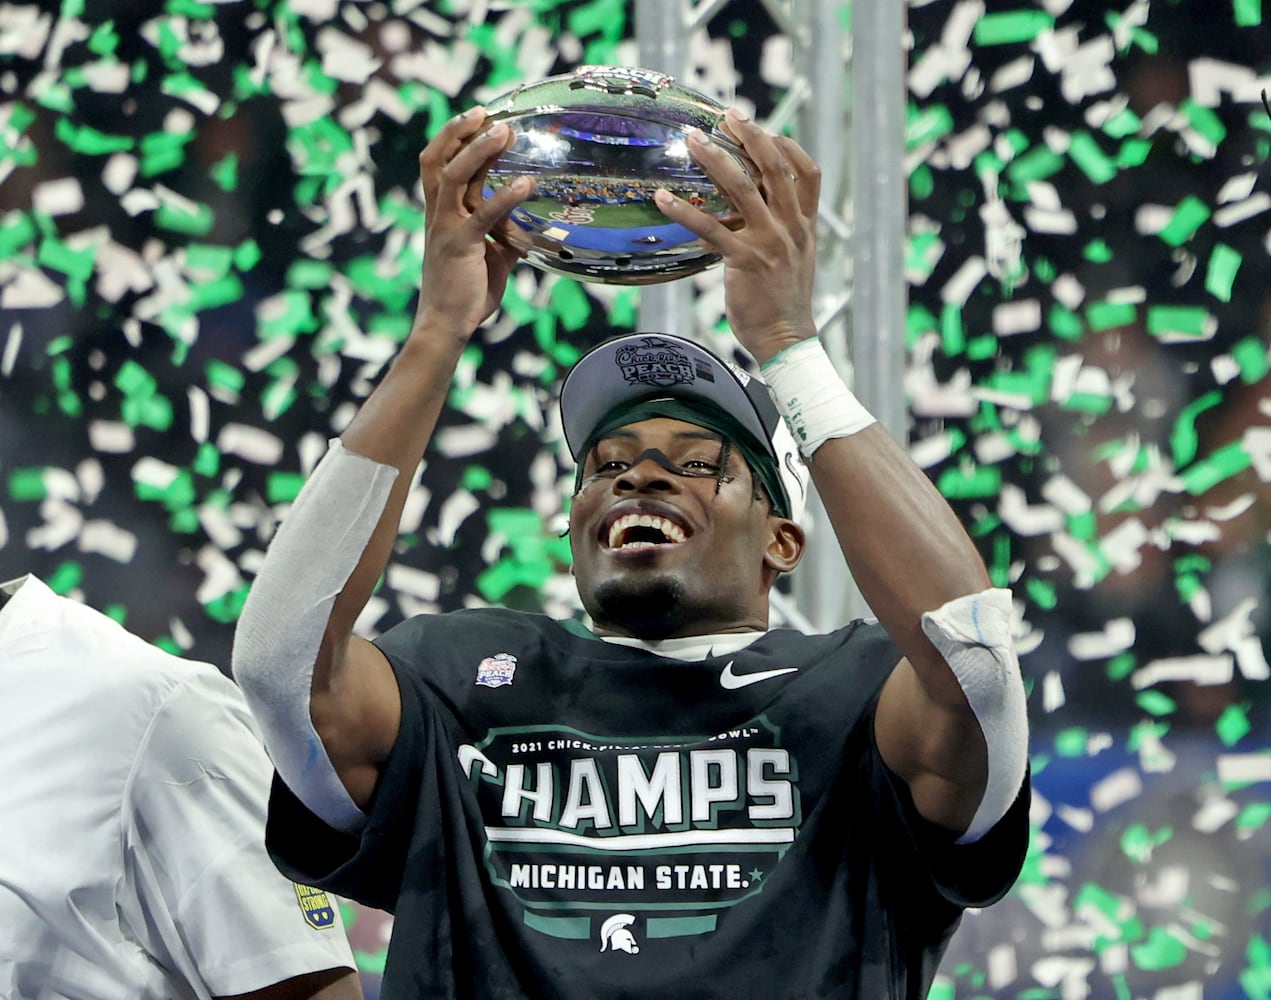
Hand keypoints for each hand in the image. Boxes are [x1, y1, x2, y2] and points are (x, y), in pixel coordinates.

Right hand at [413, 109, 534, 340]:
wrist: (446, 325)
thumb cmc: (466, 293)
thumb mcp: (489, 257)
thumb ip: (502, 237)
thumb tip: (526, 228)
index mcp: (440, 215)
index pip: (436, 165)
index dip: (452, 138)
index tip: (476, 117)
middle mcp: (438, 216)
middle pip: (437, 160)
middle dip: (458, 132)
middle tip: (486, 112)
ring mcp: (447, 229)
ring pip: (454, 177)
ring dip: (479, 151)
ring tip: (504, 133)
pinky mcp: (461, 246)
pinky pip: (483, 215)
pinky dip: (505, 197)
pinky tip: (526, 184)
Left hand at [653, 108, 819, 363]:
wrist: (785, 338)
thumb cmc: (782, 300)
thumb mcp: (792, 258)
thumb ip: (778, 230)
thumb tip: (746, 210)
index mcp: (806, 226)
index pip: (808, 174)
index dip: (788, 146)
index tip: (764, 128)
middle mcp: (792, 228)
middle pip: (775, 168)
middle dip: (751, 136)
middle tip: (727, 115)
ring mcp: (770, 243)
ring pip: (743, 189)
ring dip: (715, 159)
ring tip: (692, 140)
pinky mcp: (745, 261)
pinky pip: (712, 229)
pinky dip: (685, 211)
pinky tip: (663, 198)